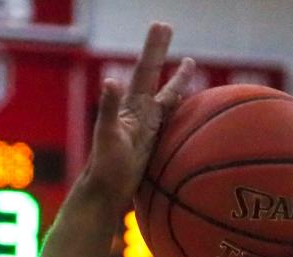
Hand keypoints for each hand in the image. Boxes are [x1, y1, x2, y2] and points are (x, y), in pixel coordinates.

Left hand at [83, 23, 194, 206]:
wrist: (104, 195)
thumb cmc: (104, 168)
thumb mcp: (107, 137)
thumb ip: (108, 109)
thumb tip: (110, 81)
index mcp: (131, 107)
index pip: (144, 71)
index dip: (153, 49)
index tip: (160, 25)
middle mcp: (139, 113)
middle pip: (153, 76)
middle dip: (160, 52)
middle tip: (167, 27)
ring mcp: (146, 128)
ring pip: (166, 98)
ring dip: (177, 81)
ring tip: (189, 64)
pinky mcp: (152, 144)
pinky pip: (170, 121)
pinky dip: (179, 109)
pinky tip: (186, 106)